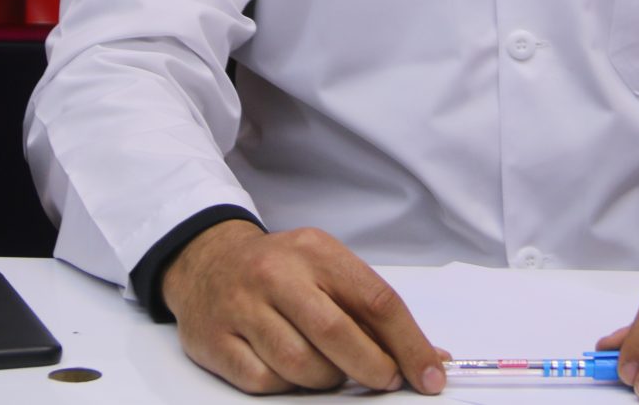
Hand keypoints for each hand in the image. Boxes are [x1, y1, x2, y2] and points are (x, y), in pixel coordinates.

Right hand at [161, 221, 448, 394]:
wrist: (207, 261)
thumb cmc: (282, 272)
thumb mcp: (328, 271)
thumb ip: (374, 312)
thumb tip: (431, 357)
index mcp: (315, 251)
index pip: (375, 300)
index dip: (409, 344)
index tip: (430, 374)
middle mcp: (276, 274)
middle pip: (337, 333)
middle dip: (372, 367)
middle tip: (386, 380)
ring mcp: (242, 307)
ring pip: (299, 365)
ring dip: (327, 380)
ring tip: (330, 370)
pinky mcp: (215, 340)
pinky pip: (264, 382)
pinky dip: (287, 387)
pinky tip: (291, 372)